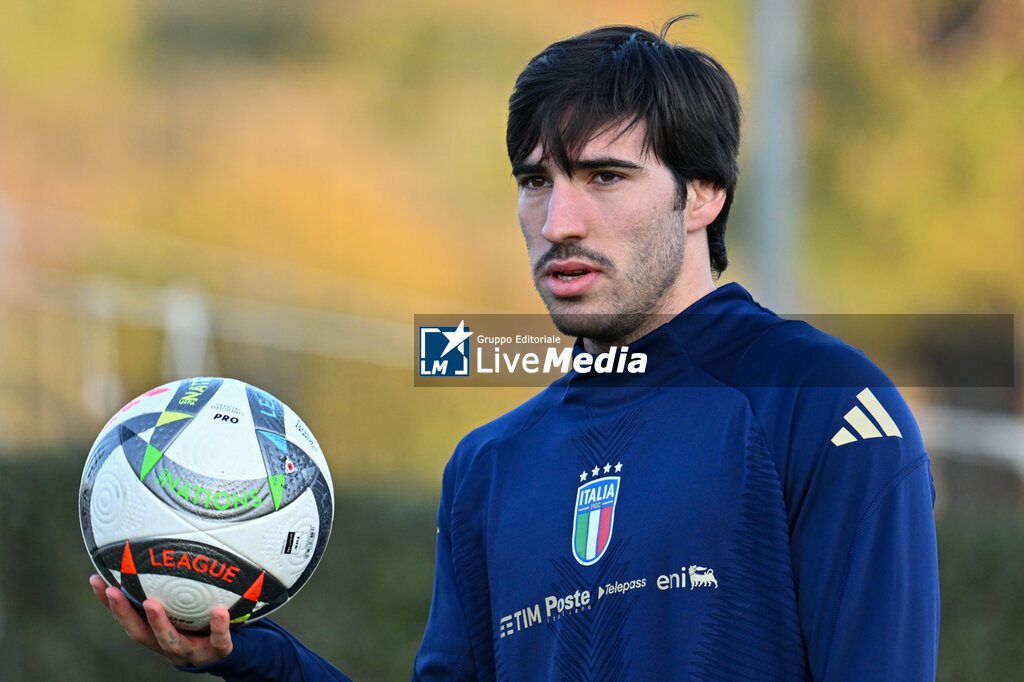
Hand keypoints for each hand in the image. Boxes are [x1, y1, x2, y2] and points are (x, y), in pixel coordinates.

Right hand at [89, 574, 233, 666]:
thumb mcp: (178, 606)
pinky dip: (218, 627)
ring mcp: (189, 650)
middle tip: (114, 591)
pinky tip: (220, 611)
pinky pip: (218, 641)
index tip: (96, 579)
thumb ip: (166, 585)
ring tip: (152, 604)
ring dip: (159, 623)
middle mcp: (165, 643)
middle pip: (138, 632)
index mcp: (154, 632)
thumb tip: (153, 545)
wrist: (222, 652)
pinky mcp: (216, 652)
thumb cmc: (194, 624)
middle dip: (124, 613)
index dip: (109, 602)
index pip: (126, 617)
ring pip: (171, 641)